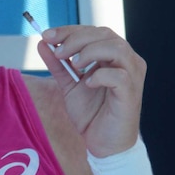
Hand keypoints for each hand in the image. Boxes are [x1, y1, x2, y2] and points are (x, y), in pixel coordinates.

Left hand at [37, 25, 145, 157]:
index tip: (47, 34)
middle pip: (104, 35)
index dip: (69, 30)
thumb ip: (58, 64)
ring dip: (90, 51)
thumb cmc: (92, 113)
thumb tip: (42, 42)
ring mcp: (132, 76)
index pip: (94, 31)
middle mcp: (127, 61)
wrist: (103, 144)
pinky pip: (119, 76)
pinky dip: (100, 75)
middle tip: (57, 51)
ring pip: (116, 48)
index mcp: (113, 55)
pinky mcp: (131, 93)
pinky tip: (87, 84)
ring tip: (75, 65)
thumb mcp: (69, 84)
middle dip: (76, 39)